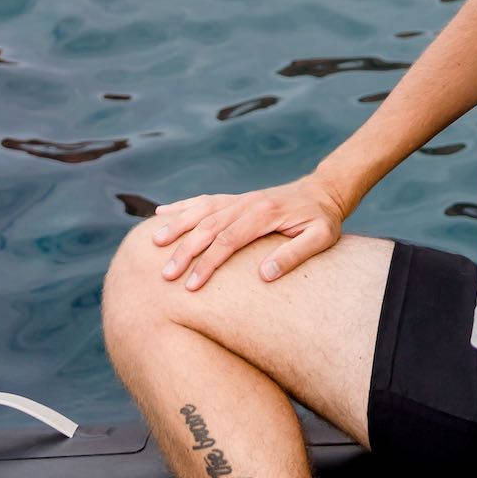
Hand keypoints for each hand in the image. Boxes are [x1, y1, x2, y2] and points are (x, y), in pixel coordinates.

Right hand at [150, 170, 347, 291]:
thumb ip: (295, 254)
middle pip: (208, 227)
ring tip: (154, 243)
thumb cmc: (322, 220)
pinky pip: (204, 200)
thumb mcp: (321, 238)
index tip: (191, 286)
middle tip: (165, 275)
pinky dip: (181, 206)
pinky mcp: (235, 200)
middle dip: (185, 250)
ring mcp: (239, 199)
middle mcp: (246, 203)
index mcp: (264, 214)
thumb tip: (265, 274)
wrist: (323, 191)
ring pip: (200, 211)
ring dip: (176, 226)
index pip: (229, 240)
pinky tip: (161, 213)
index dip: (208, 263)